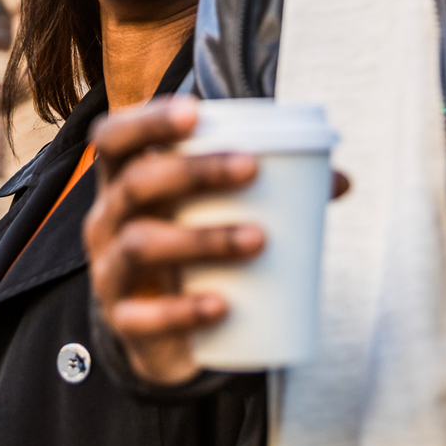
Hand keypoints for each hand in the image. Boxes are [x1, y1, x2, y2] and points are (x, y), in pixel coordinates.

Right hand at [83, 96, 266, 387]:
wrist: (162, 332)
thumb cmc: (191, 251)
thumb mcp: (216, 213)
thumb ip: (271, 192)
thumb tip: (339, 180)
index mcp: (125, 182)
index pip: (114, 137)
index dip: (148, 120)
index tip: (196, 112)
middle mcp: (107, 220)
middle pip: (135, 184)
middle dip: (193, 171)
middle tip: (251, 168)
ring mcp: (109, 272)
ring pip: (140, 245)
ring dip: (200, 238)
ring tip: (258, 238)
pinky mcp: (123, 322)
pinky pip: (141, 317)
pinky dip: (182, 311)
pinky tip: (221, 305)